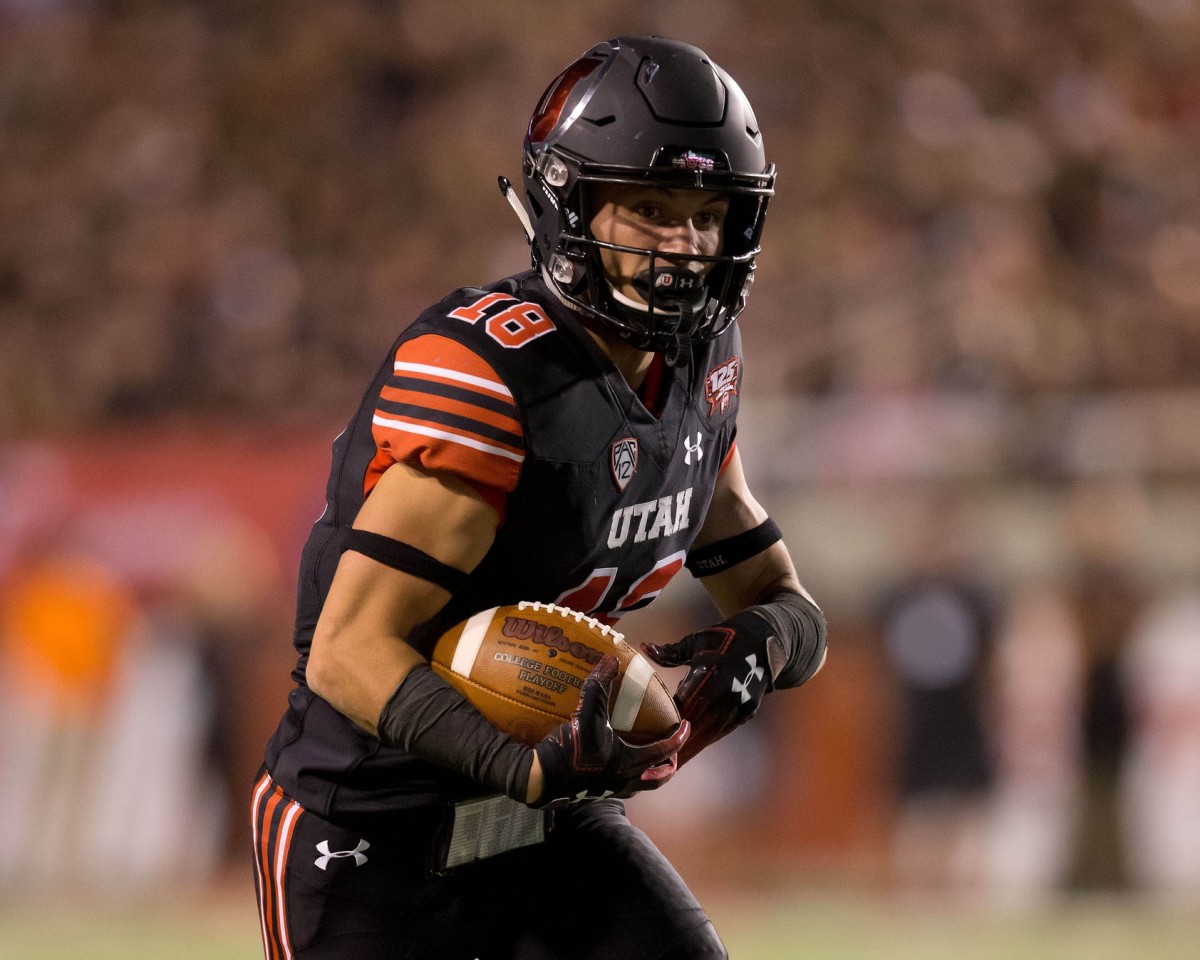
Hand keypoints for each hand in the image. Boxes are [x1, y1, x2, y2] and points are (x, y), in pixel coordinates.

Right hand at [531, 655, 689, 808]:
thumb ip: (600, 686)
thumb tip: (611, 660)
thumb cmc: (571, 750)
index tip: (686, 726)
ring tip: (648, 760)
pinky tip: (615, 764)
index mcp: (630, 763)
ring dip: (649, 773)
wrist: (542, 779)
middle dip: (669, 766)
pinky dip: (625, 777)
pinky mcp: (594, 793)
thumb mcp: (587, 714)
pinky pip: (619, 787)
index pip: (665, 750)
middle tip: (672, 753)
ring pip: (640, 785)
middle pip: (658, 778)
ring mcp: (610, 789)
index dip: (679, 738)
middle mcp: (625, 780)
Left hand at [643, 609, 774, 765]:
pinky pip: (725, 728)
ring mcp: (740, 703)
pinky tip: (694, 746)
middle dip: (681, 744)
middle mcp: (727, 692)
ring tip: (675, 762)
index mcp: (712, 673)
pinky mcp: (749, 710)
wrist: (763, 641)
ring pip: (713, 731)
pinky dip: (709, 737)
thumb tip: (644, 648)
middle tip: (663, 760)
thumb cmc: (722, 639)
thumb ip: (670, 652)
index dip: (671, 723)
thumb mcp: (696, 642)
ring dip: (694, 746)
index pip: (686, 704)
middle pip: (699, 724)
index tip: (655, 737)